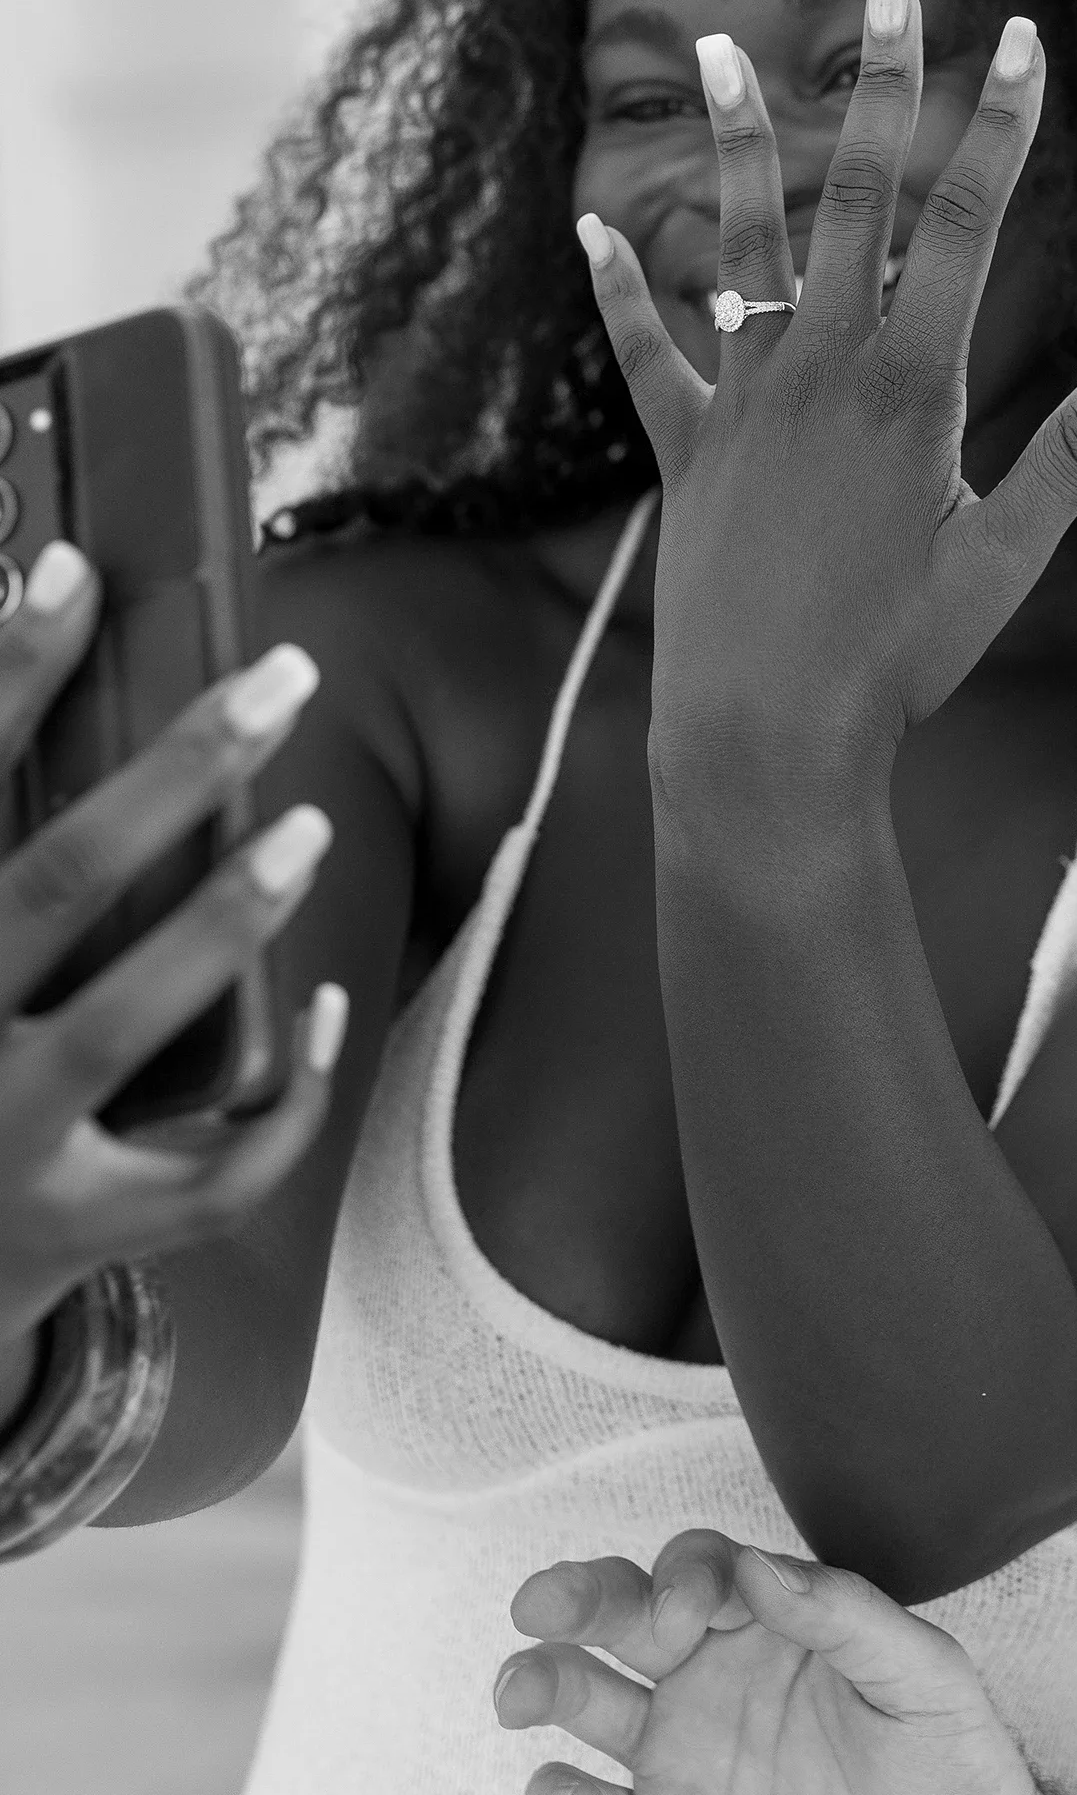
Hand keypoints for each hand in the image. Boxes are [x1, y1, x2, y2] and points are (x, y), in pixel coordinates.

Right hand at [0, 542, 346, 1386]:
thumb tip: (28, 606)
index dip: (8, 673)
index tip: (70, 568)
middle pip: (55, 882)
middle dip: (174, 773)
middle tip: (280, 679)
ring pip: (125, 1022)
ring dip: (228, 917)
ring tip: (311, 828)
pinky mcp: (71, 1226)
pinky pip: (204, 1172)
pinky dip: (282, 1097)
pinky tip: (326, 1009)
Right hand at [496, 1528, 1068, 1794]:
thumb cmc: (954, 1772)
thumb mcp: (928, 1680)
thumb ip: (849, 1616)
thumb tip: (759, 1566)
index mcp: (772, 1626)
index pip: (702, 1570)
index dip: (683, 1577)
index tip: (689, 1613)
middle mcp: (712, 1679)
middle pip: (623, 1616)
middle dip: (577, 1598)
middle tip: (540, 1605)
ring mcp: (681, 1761)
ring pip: (586, 1701)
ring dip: (543, 1683)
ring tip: (518, 1692)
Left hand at [578, 0, 1076, 773]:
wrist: (763, 740)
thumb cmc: (899, 660)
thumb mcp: (1005, 559)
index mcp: (911, 387)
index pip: (966, 225)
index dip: (998, 127)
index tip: (1020, 38)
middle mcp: (821, 370)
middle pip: (852, 197)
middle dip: (878, 84)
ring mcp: (743, 404)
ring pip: (737, 247)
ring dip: (730, 145)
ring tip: (709, 49)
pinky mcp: (684, 452)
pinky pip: (646, 355)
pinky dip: (621, 291)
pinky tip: (592, 226)